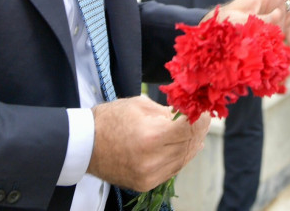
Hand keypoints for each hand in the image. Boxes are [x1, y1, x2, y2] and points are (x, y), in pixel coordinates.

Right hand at [87, 96, 209, 190]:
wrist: (84, 145)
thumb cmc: (110, 119)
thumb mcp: (141, 105)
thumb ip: (168, 111)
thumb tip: (190, 112)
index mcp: (151, 137)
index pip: (188, 128)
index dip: (200, 117)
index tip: (205, 108)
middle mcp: (152, 161)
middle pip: (188, 144)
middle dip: (199, 128)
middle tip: (205, 116)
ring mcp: (149, 176)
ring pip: (184, 159)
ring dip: (193, 143)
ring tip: (199, 129)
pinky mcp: (145, 184)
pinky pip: (173, 169)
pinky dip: (182, 156)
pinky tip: (187, 145)